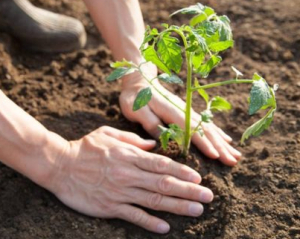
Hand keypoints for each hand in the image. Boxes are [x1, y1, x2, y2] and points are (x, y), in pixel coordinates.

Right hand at [49, 126, 212, 233]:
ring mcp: (120, 192)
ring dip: (177, 206)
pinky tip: (165, 228)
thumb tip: (153, 145)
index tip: (198, 178)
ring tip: (197, 210)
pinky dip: (150, 222)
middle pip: (164, 184)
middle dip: (188, 191)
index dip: (182, 172)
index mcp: (129, 156)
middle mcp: (128, 174)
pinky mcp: (109, 207)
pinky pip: (133, 216)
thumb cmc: (85, 147)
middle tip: (208, 197)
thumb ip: (132, 139)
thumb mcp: (108, 134)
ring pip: (154, 200)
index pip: (162, 164)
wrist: (59, 165)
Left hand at [120, 65, 241, 165]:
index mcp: (172, 112)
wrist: (140, 81)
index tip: (216, 156)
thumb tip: (165, 139)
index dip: (204, 143)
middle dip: (220, 146)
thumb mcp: (137, 110)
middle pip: (206, 130)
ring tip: (236, 154)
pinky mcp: (187, 112)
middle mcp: (184, 111)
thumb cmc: (135, 98)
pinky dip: (217, 133)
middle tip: (233, 161)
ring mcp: (188, 111)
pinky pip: (206, 123)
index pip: (191, 129)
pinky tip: (226, 140)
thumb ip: (151, 123)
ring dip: (222, 142)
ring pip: (209, 128)